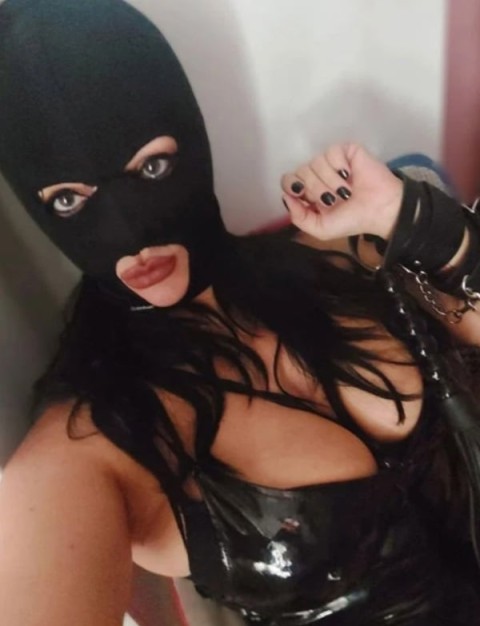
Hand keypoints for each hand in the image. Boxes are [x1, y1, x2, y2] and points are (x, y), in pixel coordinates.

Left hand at [281, 143, 402, 241]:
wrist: (379, 210)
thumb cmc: (352, 220)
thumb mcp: (320, 229)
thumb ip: (299, 217)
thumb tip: (285, 196)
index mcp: (309, 192)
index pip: (288, 180)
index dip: (293, 186)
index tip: (304, 196)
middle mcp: (317, 174)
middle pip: (301, 172)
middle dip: (317, 190)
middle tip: (334, 199)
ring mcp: (330, 162)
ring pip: (315, 163)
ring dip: (331, 182)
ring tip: (346, 192)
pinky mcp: (345, 151)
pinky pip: (331, 153)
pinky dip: (339, 168)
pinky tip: (350, 175)